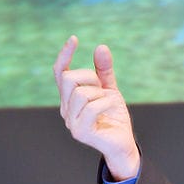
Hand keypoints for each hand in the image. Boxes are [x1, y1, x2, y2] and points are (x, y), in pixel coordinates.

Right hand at [53, 35, 139, 179]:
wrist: (124, 144)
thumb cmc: (114, 117)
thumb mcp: (110, 89)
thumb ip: (104, 71)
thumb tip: (100, 46)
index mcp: (69, 98)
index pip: (60, 72)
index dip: (64, 55)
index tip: (75, 39)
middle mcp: (65, 109)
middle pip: (69, 79)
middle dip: (91, 78)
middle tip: (103, 90)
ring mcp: (71, 122)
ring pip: (81, 93)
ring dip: (101, 94)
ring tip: (109, 103)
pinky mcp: (80, 132)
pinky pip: (92, 107)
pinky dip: (106, 104)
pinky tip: (111, 110)